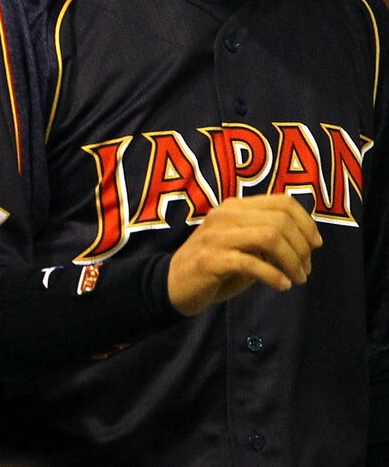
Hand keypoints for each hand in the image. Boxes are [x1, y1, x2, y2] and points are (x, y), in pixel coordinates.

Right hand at [166, 195, 322, 316]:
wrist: (174, 283)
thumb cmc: (216, 264)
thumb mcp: (243, 244)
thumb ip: (267, 236)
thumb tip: (306, 241)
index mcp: (235, 206)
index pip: (282, 201)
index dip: (306, 222)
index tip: (315, 246)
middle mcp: (225, 215)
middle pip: (280, 220)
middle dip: (302, 247)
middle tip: (305, 270)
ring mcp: (216, 236)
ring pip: (269, 238)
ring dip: (291, 262)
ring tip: (296, 279)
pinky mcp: (210, 260)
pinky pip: (251, 263)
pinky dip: (273, 276)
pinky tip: (282, 286)